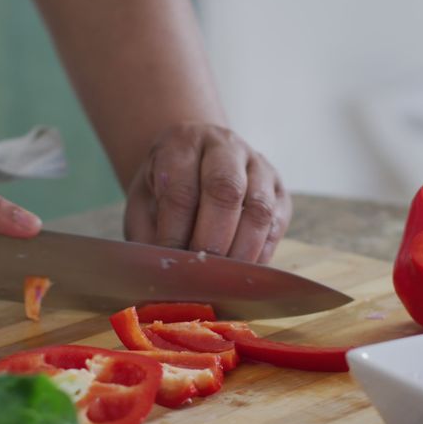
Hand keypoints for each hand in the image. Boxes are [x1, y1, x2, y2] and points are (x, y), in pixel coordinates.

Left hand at [123, 123, 291, 263]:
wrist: (194, 160)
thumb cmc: (164, 187)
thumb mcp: (143, 202)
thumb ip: (148, 233)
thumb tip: (163, 271)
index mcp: (183, 144)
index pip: (182, 190)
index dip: (176, 233)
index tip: (171, 264)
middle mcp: (225, 146)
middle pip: (226, 190)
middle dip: (213, 240)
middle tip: (201, 274)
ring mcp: (258, 165)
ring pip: (260, 207)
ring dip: (242, 250)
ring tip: (224, 279)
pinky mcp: (279, 189)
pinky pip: (277, 222)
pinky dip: (261, 252)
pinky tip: (243, 271)